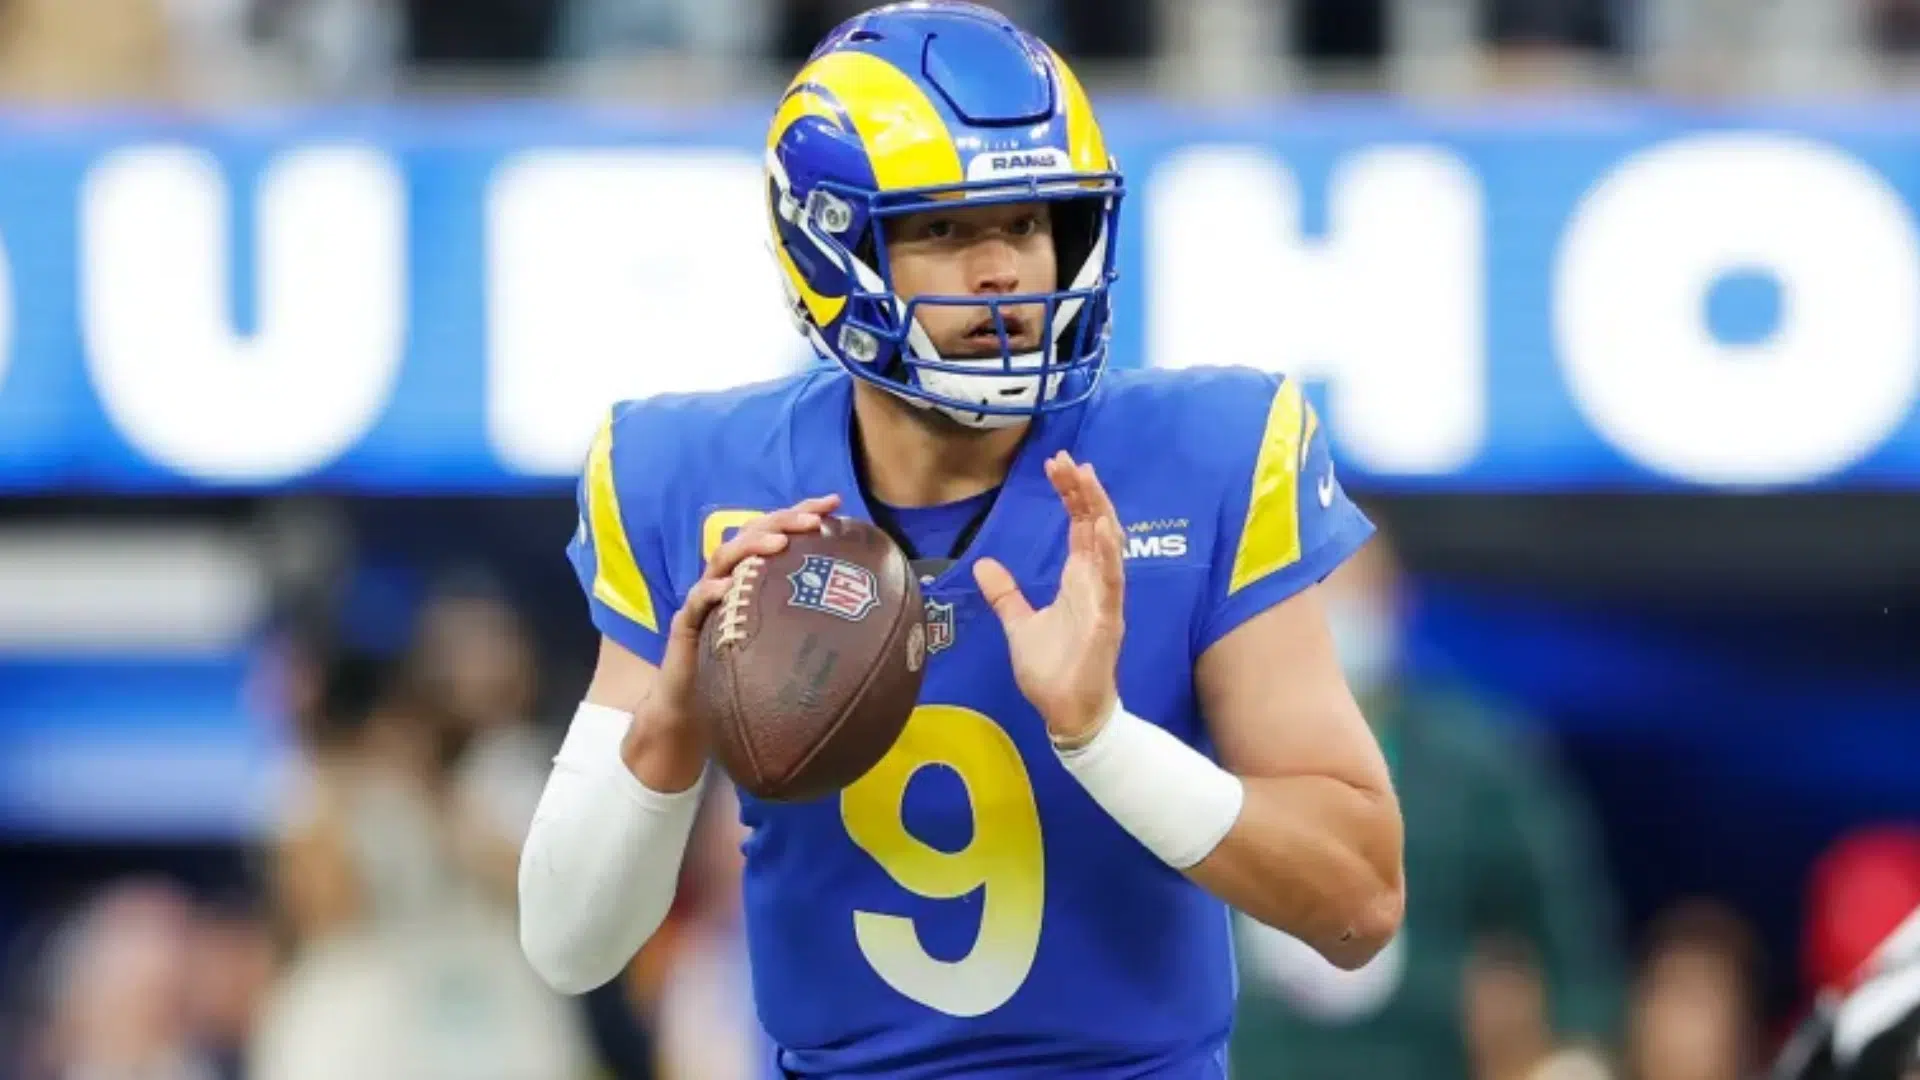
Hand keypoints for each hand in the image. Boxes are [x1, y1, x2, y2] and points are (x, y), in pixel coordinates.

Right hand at [624, 494, 840, 789]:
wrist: (696, 708)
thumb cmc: (748, 673)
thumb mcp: (788, 645)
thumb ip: (817, 627)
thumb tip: (878, 629)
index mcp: (754, 576)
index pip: (778, 532)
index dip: (802, 512)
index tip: (834, 503)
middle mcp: (730, 578)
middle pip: (752, 534)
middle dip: (783, 520)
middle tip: (812, 520)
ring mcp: (706, 597)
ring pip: (723, 558)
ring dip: (751, 545)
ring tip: (779, 543)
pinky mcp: (687, 622)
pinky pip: (697, 601)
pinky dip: (712, 591)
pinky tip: (729, 589)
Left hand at [973, 452, 1124, 744]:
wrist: (1067, 712)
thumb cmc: (1053, 671)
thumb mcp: (1020, 625)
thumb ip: (1006, 595)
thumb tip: (982, 565)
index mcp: (1078, 579)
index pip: (1079, 526)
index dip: (1071, 495)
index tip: (1057, 466)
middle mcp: (1095, 582)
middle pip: (1095, 525)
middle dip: (1083, 491)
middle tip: (1066, 460)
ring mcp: (1104, 599)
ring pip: (1108, 545)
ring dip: (1099, 510)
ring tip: (1086, 477)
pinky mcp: (1107, 620)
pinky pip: (1111, 581)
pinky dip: (1109, 553)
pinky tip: (1102, 528)